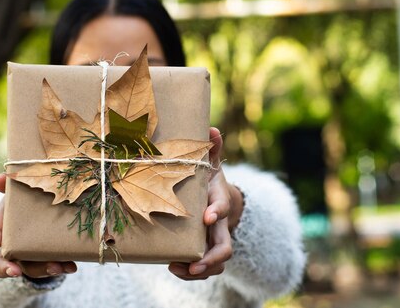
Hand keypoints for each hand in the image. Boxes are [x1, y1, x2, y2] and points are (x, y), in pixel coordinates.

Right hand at [0, 173, 76, 278]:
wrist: (48, 209)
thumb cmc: (28, 201)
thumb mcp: (20, 192)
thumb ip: (10, 185)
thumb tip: (1, 177)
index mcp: (2, 228)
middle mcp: (12, 247)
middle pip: (3, 263)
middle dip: (7, 268)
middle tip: (14, 270)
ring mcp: (30, 257)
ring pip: (31, 269)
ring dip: (43, 269)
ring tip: (57, 266)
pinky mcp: (49, 260)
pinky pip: (53, 267)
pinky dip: (63, 267)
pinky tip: (72, 266)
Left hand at [168, 127, 243, 279]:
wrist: (215, 199)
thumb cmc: (208, 179)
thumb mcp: (210, 162)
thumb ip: (211, 148)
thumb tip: (212, 128)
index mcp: (219, 200)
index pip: (223, 207)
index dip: (217, 211)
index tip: (207, 217)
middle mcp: (220, 225)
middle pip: (226, 247)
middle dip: (212, 258)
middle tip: (195, 264)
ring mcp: (213, 241)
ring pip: (215, 264)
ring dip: (198, 270)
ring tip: (177, 268)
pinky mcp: (203, 251)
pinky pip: (204, 268)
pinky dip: (190, 271)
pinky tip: (173, 266)